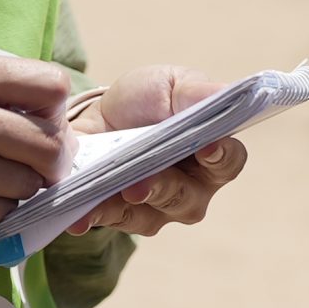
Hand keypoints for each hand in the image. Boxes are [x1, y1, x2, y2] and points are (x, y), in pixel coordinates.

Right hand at [0, 46, 71, 264]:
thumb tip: (67, 121)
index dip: (55, 110)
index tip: (40, 123)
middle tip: (29, 163)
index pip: (53, 85)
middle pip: (54, 139)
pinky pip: (11, 211)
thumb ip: (3, 95)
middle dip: (50, 158)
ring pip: (35, 180)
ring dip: (20, 187)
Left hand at [65, 65, 247, 238]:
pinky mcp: (123, 218)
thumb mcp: (168, 85)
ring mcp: (158, 209)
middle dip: (164, 187)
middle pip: (188, 197)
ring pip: (150, 214)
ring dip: (128, 204)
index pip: (228, 161)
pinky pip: (112, 221)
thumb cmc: (145, 102)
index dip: (221, 155)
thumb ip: (195, 92)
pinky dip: (96, 215)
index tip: (207, 145)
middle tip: (142, 180)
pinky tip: (80, 215)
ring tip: (112, 192)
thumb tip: (224, 93)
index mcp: (211, 153)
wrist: (96, 120)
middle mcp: (192, 189)